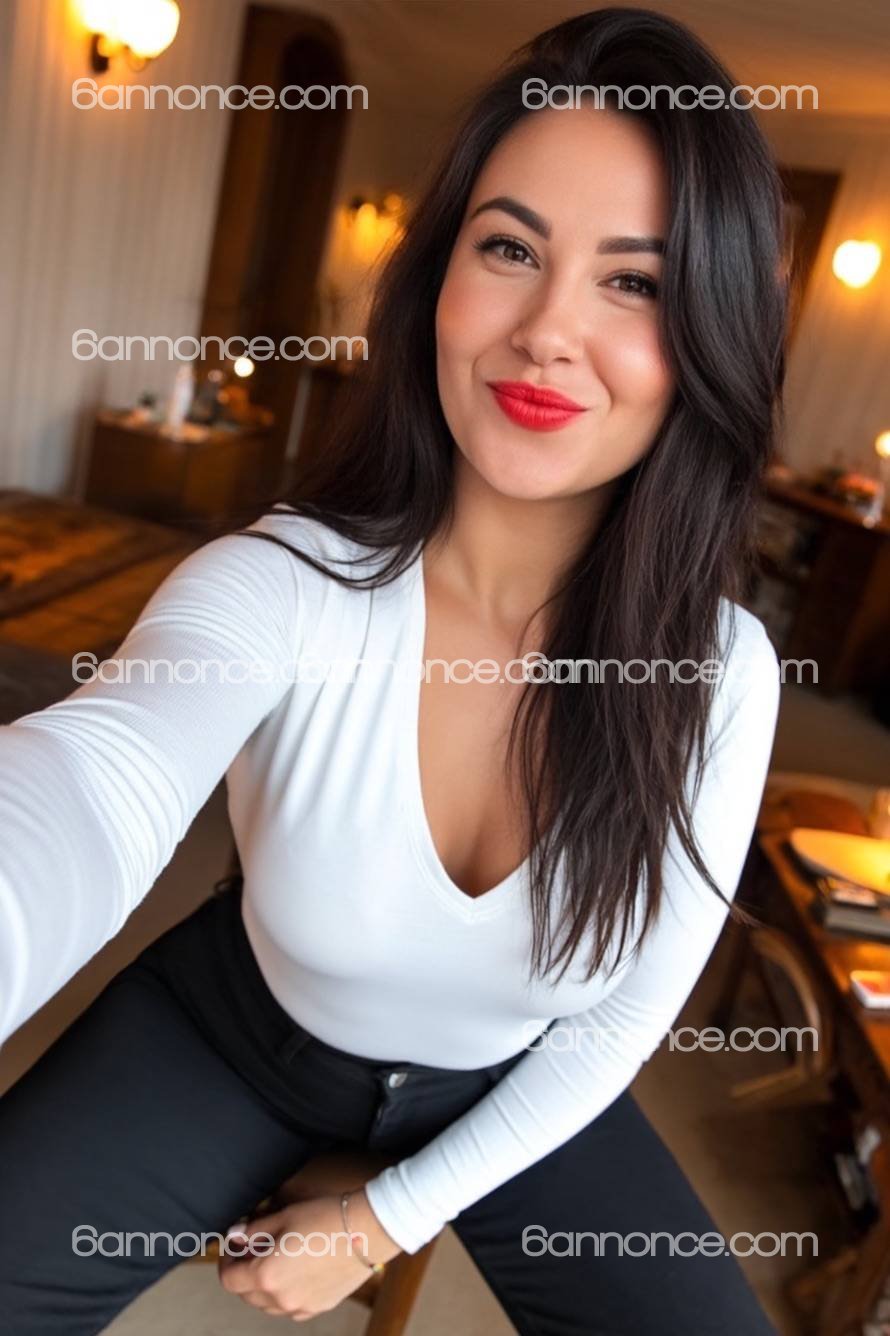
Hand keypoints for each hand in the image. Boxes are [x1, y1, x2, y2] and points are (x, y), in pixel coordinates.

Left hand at [217, 1190, 402, 1320]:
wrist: (366, 1230)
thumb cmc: (325, 1218)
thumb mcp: (283, 1216)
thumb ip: (254, 1230)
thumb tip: (236, 1235)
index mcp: (266, 1275)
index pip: (229, 1279)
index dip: (226, 1262)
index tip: (234, 1246)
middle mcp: (280, 1298)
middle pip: (246, 1294)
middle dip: (243, 1272)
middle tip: (252, 1248)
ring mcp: (300, 1307)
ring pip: (266, 1305)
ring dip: (261, 1286)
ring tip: (273, 1259)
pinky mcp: (318, 1307)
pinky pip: (289, 1308)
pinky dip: (283, 1295)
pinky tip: (293, 1272)